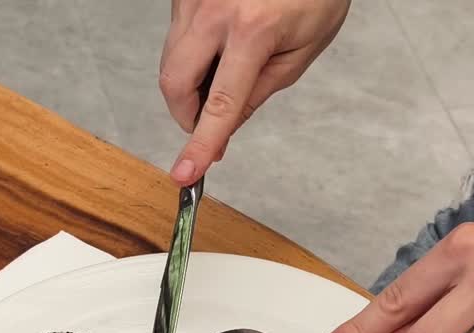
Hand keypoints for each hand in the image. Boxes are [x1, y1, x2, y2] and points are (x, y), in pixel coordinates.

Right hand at [161, 0, 350, 184]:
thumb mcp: (303, 48)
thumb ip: (262, 90)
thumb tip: (227, 126)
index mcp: (253, 30)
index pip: (220, 105)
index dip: (200, 145)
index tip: (185, 174)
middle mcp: (214, 10)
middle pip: (174, 82)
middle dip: (186, 113)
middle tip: (209, 122)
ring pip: (170, 59)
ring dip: (191, 79)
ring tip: (230, 65)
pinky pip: (176, 34)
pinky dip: (193, 50)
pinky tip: (223, 38)